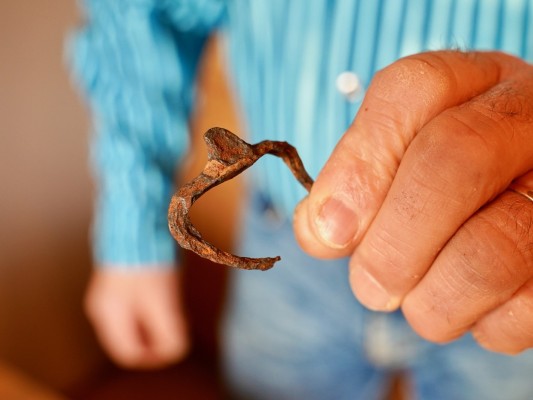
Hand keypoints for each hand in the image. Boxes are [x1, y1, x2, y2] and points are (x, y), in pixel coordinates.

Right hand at [85, 266, 189, 368]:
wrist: (137, 219)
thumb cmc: (148, 260)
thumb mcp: (163, 300)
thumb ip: (168, 330)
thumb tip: (175, 352)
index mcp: (109, 315)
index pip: (129, 353)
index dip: (154, 356)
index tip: (175, 347)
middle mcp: (102, 306)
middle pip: (129, 338)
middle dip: (155, 338)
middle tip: (179, 326)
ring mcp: (107, 291)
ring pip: (131, 322)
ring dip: (154, 323)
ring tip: (175, 309)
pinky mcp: (115, 278)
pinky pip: (130, 305)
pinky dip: (148, 308)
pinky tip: (165, 294)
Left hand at [294, 50, 532, 353]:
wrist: (523, 215)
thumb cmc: (444, 192)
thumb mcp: (398, 168)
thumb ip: (353, 186)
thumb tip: (321, 229)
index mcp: (473, 87)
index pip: (413, 89)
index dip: (360, 163)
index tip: (330, 229)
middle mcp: (527, 120)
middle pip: (453, 158)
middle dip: (392, 243)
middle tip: (369, 286)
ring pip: (491, 249)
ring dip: (431, 301)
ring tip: (416, 305)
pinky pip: (524, 307)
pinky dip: (481, 324)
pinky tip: (473, 307)